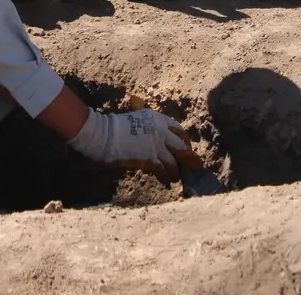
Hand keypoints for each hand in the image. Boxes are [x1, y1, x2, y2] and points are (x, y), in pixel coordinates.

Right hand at [67, 108, 202, 182]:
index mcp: (157, 119)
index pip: (178, 129)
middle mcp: (160, 131)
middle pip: (181, 147)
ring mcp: (156, 146)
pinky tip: (166, 182)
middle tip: (197, 166)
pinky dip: (164, 177)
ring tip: (176, 178)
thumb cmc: (114, 126)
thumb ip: (146, 125)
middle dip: (190, 158)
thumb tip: (154, 137)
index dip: (184, 140)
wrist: (104, 135)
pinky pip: (162, 171)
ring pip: (173, 162)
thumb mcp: (134, 117)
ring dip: (175, 171)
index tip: (187, 147)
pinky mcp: (150, 159)